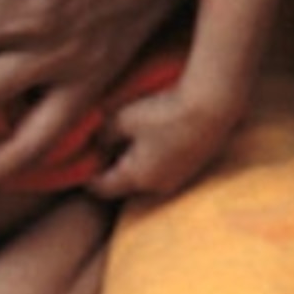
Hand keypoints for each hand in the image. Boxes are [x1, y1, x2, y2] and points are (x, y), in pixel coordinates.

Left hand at [86, 81, 240, 200]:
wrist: (213, 105)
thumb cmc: (164, 112)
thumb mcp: (122, 118)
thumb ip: (102, 134)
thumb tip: (97, 143)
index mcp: (136, 178)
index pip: (101, 188)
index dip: (86, 176)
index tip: (80, 160)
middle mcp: (158, 185)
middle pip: (125, 184)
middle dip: (112, 167)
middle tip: (103, 145)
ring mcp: (179, 178)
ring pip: (147, 176)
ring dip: (135, 162)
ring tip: (130, 138)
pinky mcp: (193, 166)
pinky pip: (165, 168)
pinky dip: (155, 157)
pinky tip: (155, 135)